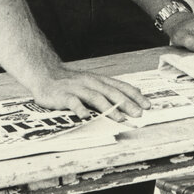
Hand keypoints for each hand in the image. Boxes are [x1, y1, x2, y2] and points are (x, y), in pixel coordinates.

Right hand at [29, 67, 150, 121]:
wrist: (45, 74)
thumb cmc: (71, 82)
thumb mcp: (92, 82)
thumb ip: (110, 88)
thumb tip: (133, 93)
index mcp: (99, 80)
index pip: (121, 87)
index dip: (135, 96)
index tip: (147, 105)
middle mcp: (91, 83)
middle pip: (112, 93)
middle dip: (127, 104)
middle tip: (139, 114)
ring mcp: (77, 89)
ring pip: (96, 98)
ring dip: (109, 109)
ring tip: (120, 119)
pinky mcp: (63, 96)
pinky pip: (73, 103)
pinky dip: (80, 109)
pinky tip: (86, 117)